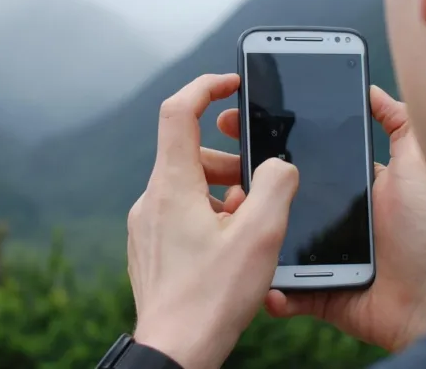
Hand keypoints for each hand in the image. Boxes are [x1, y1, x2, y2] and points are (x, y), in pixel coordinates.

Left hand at [127, 73, 299, 368]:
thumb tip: (279, 165)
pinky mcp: (149, 248)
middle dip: (230, 160)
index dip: (206, 87)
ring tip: (250, 225)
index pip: (178, 110)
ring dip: (222, 192)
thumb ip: (276, 187)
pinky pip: (180, 214)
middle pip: (191, 153)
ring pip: (187, 186)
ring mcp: (145, 225)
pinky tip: (230, 248)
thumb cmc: (213, 298)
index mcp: (172, 186)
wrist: (174, 351)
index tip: (231, 84)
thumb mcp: (260, 237)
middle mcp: (151, 199)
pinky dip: (208, 216)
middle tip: (260, 185)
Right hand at [216, 85, 425, 352]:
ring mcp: (321, 259)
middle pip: (279, 200)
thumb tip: (371, 89)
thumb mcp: (418, 165)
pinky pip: (284, 292)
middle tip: (221, 173)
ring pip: (273, 243)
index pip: (299, 162)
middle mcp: (331, 221)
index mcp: (349, 190)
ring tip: (235, 219)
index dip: (268, 145)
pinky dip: (270, 288)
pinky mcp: (318, 294)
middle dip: (246, 187)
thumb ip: (399, 123)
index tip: (236, 124)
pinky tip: (259, 275)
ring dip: (250, 234)